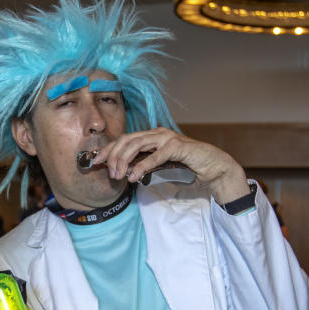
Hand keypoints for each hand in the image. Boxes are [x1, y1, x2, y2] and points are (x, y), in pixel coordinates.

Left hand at [92, 128, 249, 203]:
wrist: (213, 167)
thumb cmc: (187, 167)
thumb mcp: (160, 167)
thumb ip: (144, 166)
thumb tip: (124, 173)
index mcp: (152, 137)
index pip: (124, 140)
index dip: (108, 149)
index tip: (95, 161)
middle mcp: (157, 133)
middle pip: (126, 140)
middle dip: (112, 155)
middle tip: (106, 171)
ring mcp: (167, 137)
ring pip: (137, 144)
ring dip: (124, 160)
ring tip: (118, 175)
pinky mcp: (177, 146)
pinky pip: (155, 155)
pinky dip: (142, 166)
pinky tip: (133, 176)